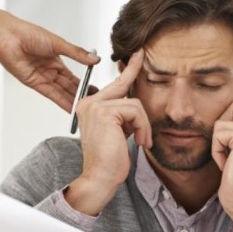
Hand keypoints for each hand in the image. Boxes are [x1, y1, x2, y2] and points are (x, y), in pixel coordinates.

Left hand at [0, 14, 100, 111]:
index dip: (84, 85)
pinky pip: (51, 95)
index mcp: (56, 60)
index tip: (94, 91)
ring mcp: (42, 78)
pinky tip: (71, 108)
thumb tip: (94, 59)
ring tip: (85, 108)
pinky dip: (61, 101)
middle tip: (92, 103)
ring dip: (72, 101)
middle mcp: (49, 71)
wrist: (8, 36)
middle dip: (79, 95)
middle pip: (68, 87)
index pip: (73, 77)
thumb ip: (77, 54)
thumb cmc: (28, 34)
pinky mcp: (34, 83)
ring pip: (61, 92)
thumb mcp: (58, 43)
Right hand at [64, 50, 151, 215]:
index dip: (127, 70)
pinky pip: (135, 111)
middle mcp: (89, 103)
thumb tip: (136, 101)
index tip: (137, 55)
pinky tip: (140, 141)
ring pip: (134, 103)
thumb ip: (123, 115)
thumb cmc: (110, 160)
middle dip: (133, 70)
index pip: (112, 84)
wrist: (100, 177)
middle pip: (122, 84)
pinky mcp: (104, 112)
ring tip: (142, 140)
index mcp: (90, 107)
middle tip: (142, 54)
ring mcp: (95, 106)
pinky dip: (142, 127)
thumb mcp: (119, 132)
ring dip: (144, 124)